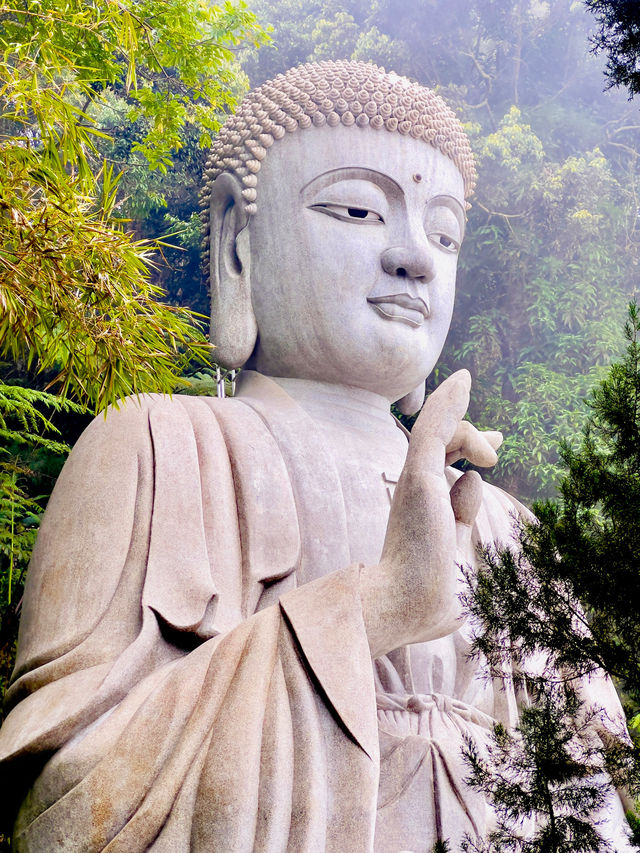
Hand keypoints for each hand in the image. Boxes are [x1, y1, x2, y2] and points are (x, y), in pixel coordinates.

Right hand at [361, 370, 493, 657]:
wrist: (409, 605)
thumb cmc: (435, 592)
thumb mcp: (456, 548)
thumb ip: (463, 516)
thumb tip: (473, 480)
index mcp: (424, 506)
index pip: (446, 464)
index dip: (468, 447)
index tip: (493, 445)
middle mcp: (415, 488)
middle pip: (444, 443)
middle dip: (471, 435)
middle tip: (496, 442)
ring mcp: (415, 479)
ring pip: (442, 430)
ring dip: (470, 430)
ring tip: (494, 447)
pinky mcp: (419, 475)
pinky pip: (434, 428)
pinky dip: (447, 402)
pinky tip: (463, 380)